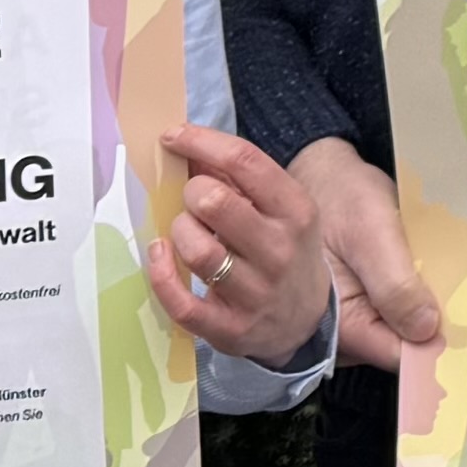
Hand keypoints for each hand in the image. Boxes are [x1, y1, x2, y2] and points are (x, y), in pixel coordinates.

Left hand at [147, 123, 335, 367]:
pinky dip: (162, 275)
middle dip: (192, 193)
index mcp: (295, 211)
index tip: (173, 137)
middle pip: (215, 202)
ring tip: (187, 233)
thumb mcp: (280, 210)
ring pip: (197, 250)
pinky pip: (181, 302)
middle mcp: (280, 251)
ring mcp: (256, 294)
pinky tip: (160, 256)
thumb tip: (187, 147)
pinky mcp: (230, 329)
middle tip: (194, 201)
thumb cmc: (284, 251)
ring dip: (180, 232)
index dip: (201, 141)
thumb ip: (238, 179)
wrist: (306, 321)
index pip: (246, 162)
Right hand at [295, 139, 445, 373]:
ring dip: (437, 312)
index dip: (434, 352)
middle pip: (406, 348)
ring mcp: (362, 316)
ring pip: (410, 330)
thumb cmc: (340, 197)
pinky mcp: (373, 301)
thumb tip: (426, 331)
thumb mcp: (370, 234)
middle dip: (440, 332)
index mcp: (341, 324)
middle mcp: (348, 331)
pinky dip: (428, 296)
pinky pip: (408, 310)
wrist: (326, 173)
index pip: (397, 358)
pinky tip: (446, 278)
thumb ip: (393, 285)